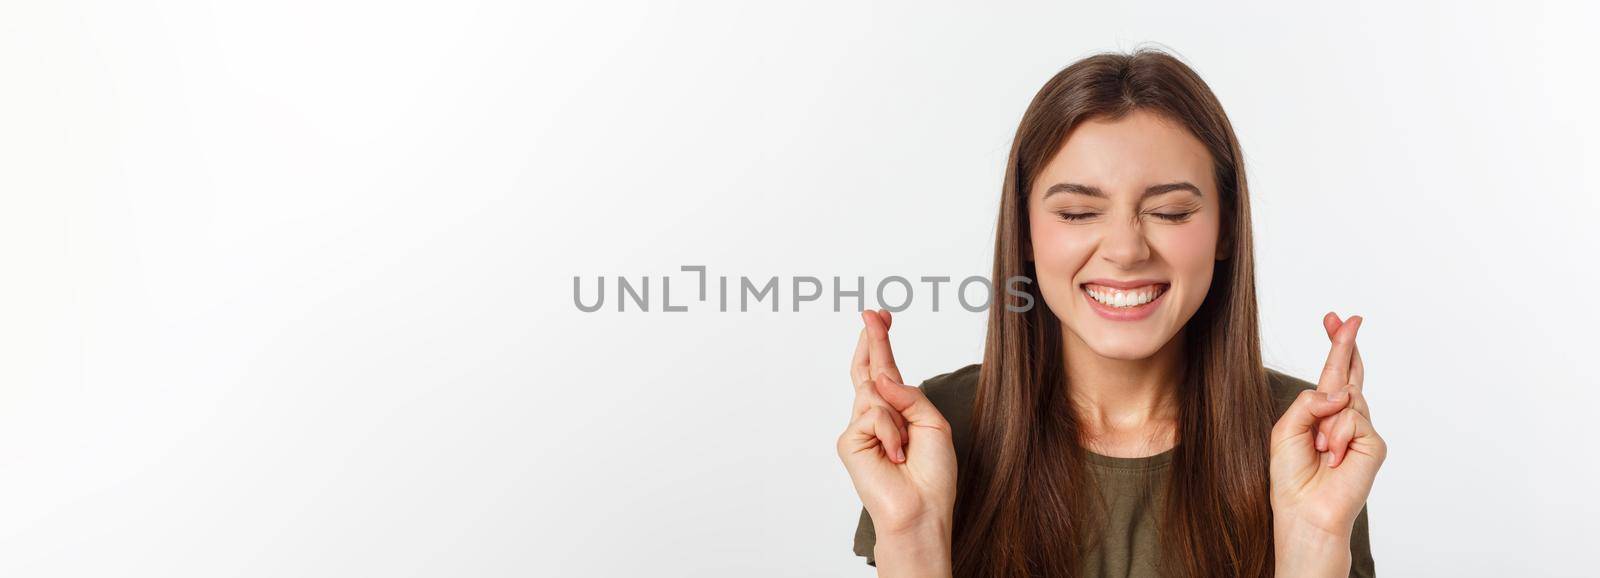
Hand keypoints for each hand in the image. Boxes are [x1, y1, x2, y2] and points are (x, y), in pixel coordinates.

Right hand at [836, 309, 957, 538]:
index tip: (879, 318)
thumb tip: (881, 376)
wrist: (922, 511)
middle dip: (873, 341)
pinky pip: (874, 415)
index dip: (880, 344)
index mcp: (896, 413)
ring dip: (898, 417)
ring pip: (876, 393)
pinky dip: (891, 432)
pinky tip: (896, 454)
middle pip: (868, 371)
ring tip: (905, 448)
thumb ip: (910, 395)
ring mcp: (859, 429)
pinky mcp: (849, 441)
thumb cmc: (932, 476)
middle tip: (873, 313)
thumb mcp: (933, 425)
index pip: (884, 372)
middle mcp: (874, 418)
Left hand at [1269, 313, 1386, 539]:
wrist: (1304, 512)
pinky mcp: (1374, 444)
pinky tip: (1334, 457)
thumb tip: (1342, 392)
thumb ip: (1308, 402)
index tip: (1335, 319)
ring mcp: (1362, 431)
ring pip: (1345, 398)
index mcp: (1322, 414)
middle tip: (1350, 317)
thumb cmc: (1291, 476)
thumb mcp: (1285, 430)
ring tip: (1320, 450)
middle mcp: (1345, 419)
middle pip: (1349, 374)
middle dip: (1346, 344)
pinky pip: (1352, 418)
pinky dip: (1336, 435)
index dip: (1336, 346)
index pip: (1332, 374)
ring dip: (1325, 422)